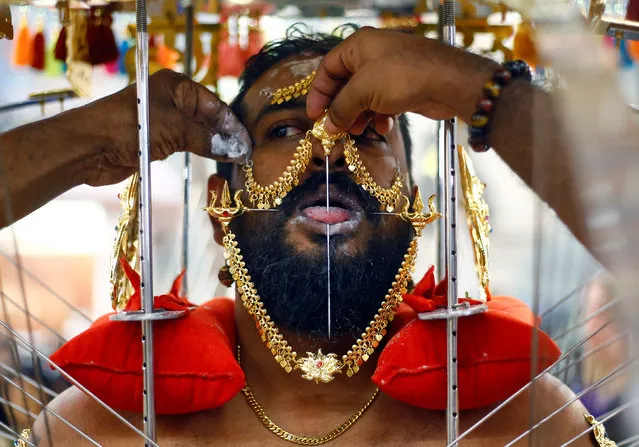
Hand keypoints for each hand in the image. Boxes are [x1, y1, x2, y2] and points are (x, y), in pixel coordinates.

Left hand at [82, 69, 250, 185]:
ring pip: (197, 133)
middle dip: (225, 135)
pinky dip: (199, 152)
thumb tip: (236, 150)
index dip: (231, 124)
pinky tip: (214, 160)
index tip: (247, 143)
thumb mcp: (175, 130)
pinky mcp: (157, 141)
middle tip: (244, 154)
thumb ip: (208, 139)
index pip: (214, 104)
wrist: (90, 146)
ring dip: (214, 145)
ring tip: (234, 159)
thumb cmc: (130, 126)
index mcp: (176, 86)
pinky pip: (185, 144)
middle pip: (207, 118)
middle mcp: (171, 100)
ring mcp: (164, 121)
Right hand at [306, 28, 497, 133]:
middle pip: (345, 85)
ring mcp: (389, 71)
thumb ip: (341, 109)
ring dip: (359, 116)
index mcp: (358, 46)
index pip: (328, 68)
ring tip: (358, 131)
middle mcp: (372, 55)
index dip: (318, 93)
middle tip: (336, 128)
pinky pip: (382, 103)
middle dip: (341, 108)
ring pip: (364, 97)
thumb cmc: (403, 76)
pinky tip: (383, 126)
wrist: (447, 82)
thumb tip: (327, 126)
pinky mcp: (403, 87)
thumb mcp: (362, 92)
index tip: (314, 115)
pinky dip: (379, 116)